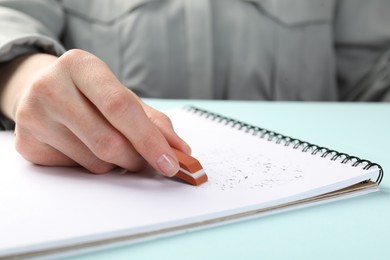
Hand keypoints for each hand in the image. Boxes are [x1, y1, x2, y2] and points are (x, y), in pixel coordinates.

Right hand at [0, 50, 190, 175]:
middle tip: (147, 161)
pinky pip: (76, 170)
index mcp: (80, 65)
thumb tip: (180, 150)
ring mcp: (34, 116)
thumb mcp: (121, 95)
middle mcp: (50, 86)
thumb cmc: (90, 94)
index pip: (120, 106)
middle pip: (109, 141)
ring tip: (113, 147)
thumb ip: (153, 121)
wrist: (44, 92)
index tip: (172, 162)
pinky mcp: (28, 143)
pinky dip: (93, 166)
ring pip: (95, 161)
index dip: (150, 139)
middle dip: (137, 158)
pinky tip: (88, 148)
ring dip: (117, 164)